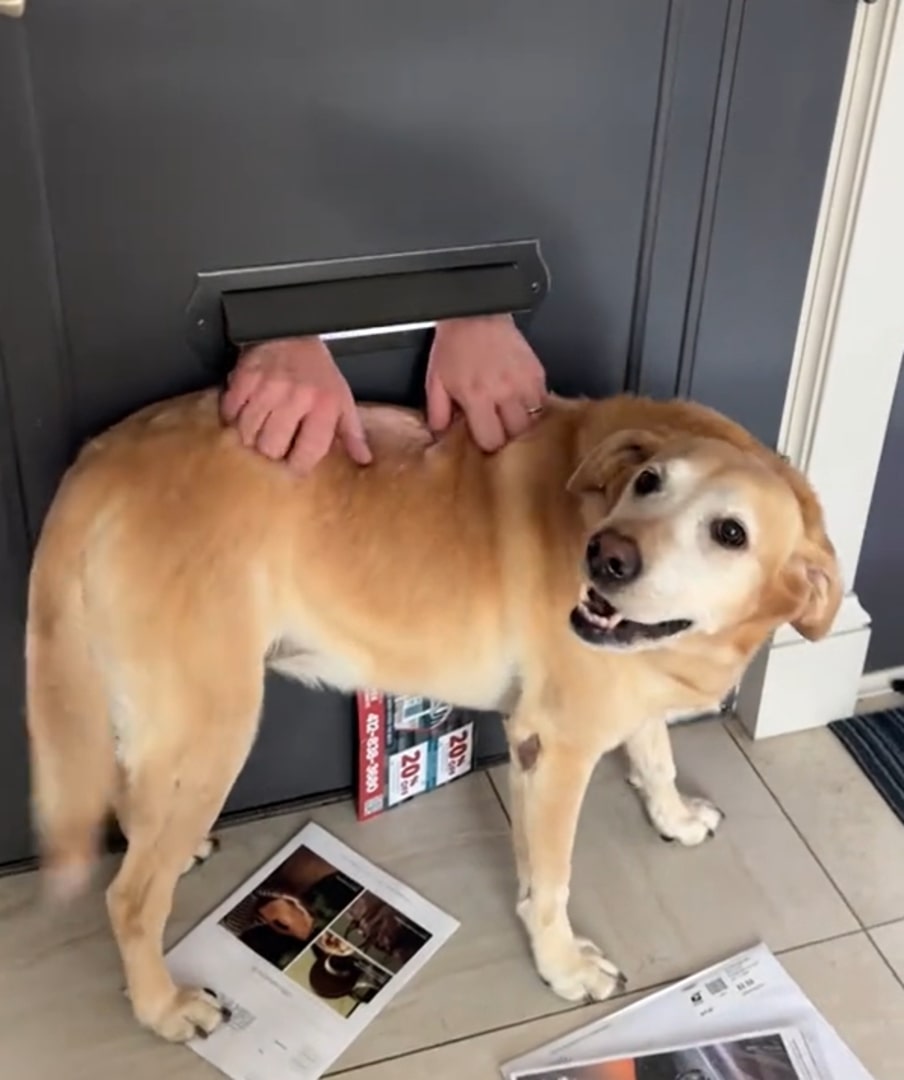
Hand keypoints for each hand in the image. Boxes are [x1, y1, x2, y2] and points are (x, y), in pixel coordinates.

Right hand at [220, 337, 371, 473]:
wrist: (292, 332)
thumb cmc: (318, 372)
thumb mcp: (342, 400)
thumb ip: (352, 433)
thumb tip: (363, 459)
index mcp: (324, 406)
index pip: (308, 452)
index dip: (298, 466)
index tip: (294, 465)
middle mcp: (297, 397)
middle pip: (271, 447)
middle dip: (270, 454)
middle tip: (272, 448)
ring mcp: (268, 387)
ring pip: (248, 433)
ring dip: (250, 438)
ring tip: (257, 433)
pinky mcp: (245, 377)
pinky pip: (231, 412)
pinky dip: (233, 418)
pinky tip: (243, 415)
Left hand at [425, 315, 547, 451]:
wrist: (476, 313)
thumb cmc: (455, 345)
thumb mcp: (435, 381)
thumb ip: (438, 413)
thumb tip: (441, 436)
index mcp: (477, 396)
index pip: (492, 440)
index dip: (487, 444)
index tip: (484, 439)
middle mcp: (504, 392)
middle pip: (517, 435)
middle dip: (507, 437)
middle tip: (499, 431)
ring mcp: (525, 382)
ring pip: (534, 421)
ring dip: (523, 424)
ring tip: (511, 420)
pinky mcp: (537, 372)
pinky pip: (543, 402)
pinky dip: (534, 407)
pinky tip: (521, 404)